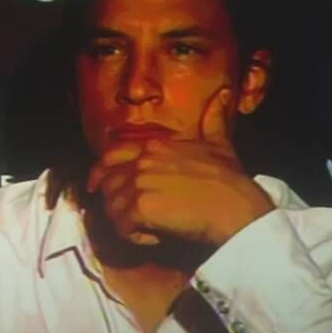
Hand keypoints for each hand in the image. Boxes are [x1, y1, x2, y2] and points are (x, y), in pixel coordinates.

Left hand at [87, 89, 273, 246]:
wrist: (235, 206)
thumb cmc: (230, 180)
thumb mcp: (221, 144)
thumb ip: (214, 121)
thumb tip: (223, 95)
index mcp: (155, 146)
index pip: (112, 155)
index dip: (101, 171)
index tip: (96, 184)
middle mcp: (142, 161)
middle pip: (108, 182)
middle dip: (113, 200)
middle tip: (126, 215)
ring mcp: (139, 184)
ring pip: (112, 207)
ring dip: (126, 221)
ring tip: (146, 228)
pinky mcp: (140, 208)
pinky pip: (123, 227)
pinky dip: (135, 236)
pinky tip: (154, 237)